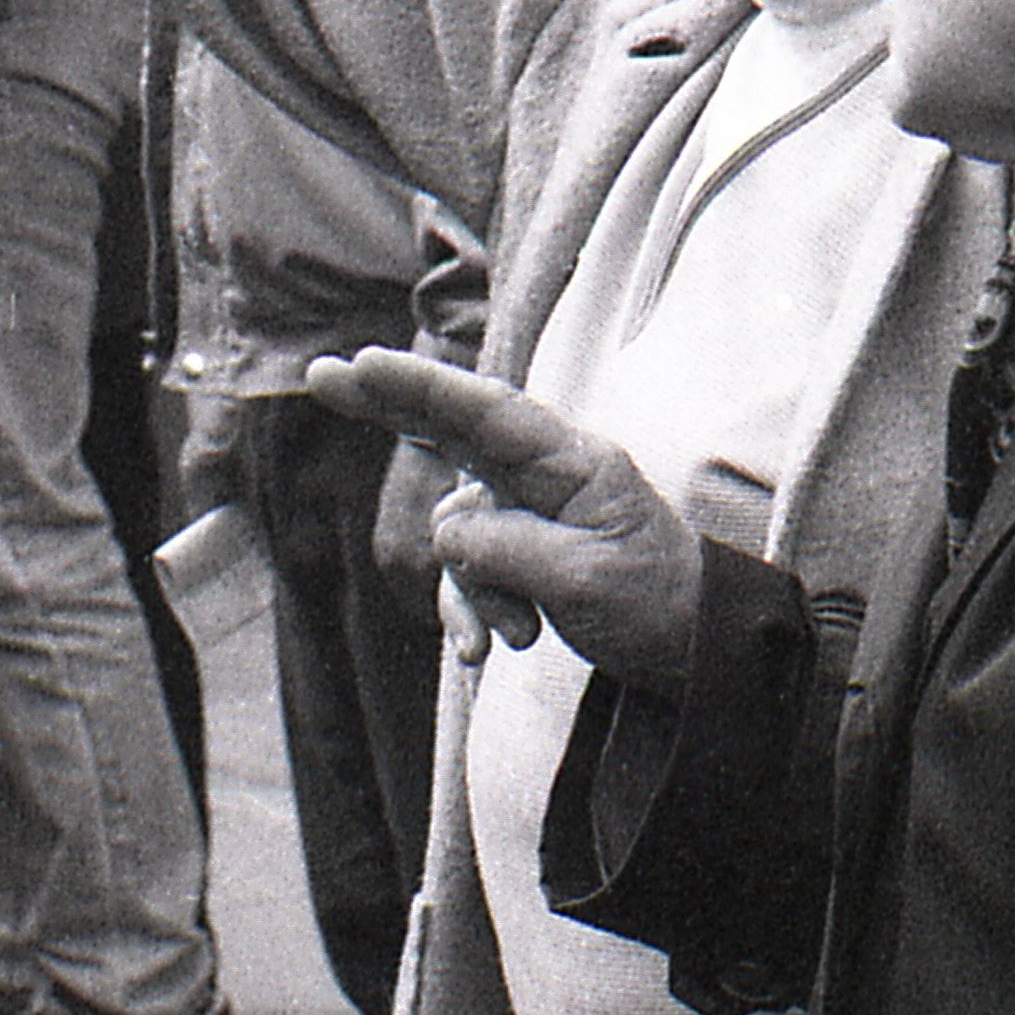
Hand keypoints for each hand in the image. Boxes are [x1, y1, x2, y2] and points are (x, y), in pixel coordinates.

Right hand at [304, 351, 704, 697]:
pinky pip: (469, 572)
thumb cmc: (655, 602)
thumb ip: (506, 548)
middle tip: (325, 374)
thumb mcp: (582, 579)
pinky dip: (473, 610)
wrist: (689, 651)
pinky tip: (490, 652)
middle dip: (391, 406)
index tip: (369, 362)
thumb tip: (449, 530)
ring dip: (473, 591)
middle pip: (452, 429)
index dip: (424, 386)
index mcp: (572, 461)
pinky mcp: (518, 551)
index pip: (489, 412)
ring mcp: (527, 510)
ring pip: (457, 533)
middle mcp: (543, 473)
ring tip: (518, 635)